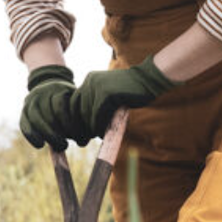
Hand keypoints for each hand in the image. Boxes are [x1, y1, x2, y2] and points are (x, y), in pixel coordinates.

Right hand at [20, 64, 77, 149]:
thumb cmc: (68, 98)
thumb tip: (85, 140)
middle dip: (59, 134)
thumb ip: (79, 114)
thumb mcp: (75, 99)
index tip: (80, 139)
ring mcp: (31, 101)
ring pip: (37, 121)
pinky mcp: (23, 111)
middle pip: (49, 116)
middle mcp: (42, 93)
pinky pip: (25, 125)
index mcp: (58, 89)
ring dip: (48, 136)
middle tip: (67, 145)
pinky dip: (32, 136)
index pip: (61, 109)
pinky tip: (40, 145)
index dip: (70, 126)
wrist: (47, 84)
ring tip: (60, 146)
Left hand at [62, 58, 176, 143]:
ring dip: (90, 129)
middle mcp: (90, 81)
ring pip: (87, 114)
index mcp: (89, 80)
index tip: (77, 133)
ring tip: (95, 137)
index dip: (73, 120)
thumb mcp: (108, 93)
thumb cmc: (130, 89)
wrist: (148, 79)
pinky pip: (98, 115)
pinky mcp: (107, 94)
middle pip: (77, 110)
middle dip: (79, 127)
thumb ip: (95, 102)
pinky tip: (102, 133)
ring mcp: (98, 87)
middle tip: (82, 141)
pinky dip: (98, 127)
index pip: (72, 103)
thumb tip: (83, 125)